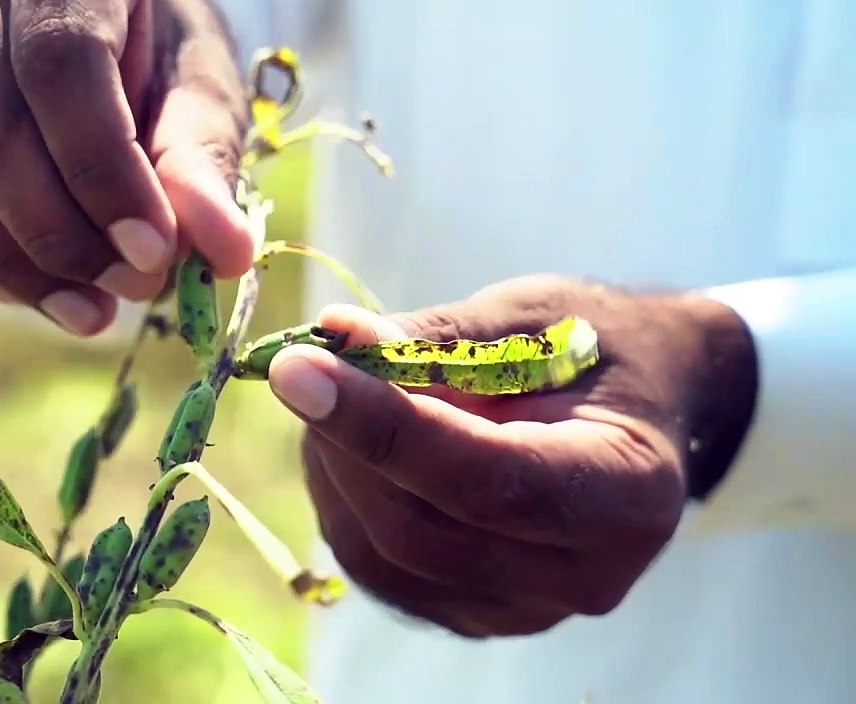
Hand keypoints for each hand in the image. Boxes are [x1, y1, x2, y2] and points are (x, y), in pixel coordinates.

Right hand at [0, 0, 252, 334]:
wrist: (76, 4)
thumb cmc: (147, 42)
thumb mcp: (196, 80)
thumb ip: (202, 157)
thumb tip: (224, 253)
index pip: (59, 62)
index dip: (102, 171)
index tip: (151, 254)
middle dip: (55, 235)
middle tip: (125, 293)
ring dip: (3, 259)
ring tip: (82, 310)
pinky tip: (16, 289)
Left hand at [267, 274, 757, 636]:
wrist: (636, 409)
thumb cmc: (592, 349)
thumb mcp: (531, 318)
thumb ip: (437, 337)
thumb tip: (332, 336)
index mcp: (627, 491)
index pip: (487, 479)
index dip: (382, 427)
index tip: (296, 368)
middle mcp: (585, 575)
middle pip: (422, 531)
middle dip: (342, 442)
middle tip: (304, 365)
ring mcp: (526, 609)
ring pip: (384, 555)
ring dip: (333, 465)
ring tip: (338, 393)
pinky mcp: (473, 614)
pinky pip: (376, 566)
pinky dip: (343, 497)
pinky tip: (349, 442)